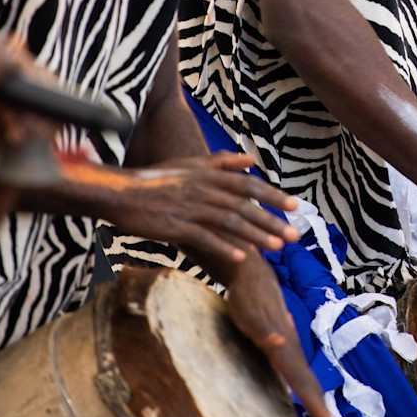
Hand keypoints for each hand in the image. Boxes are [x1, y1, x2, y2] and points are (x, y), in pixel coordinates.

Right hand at [91, 153, 299, 263]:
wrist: (121, 193)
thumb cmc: (156, 180)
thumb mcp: (190, 164)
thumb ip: (222, 162)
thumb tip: (251, 158)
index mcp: (209, 174)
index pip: (249, 184)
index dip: (273, 195)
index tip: (295, 206)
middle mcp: (204, 189)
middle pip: (245, 205)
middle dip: (272, 221)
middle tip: (295, 234)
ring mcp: (191, 208)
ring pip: (230, 222)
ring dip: (256, 235)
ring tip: (277, 247)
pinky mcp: (176, 226)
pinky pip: (205, 238)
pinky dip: (224, 247)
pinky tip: (242, 258)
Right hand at [222, 253, 343, 416]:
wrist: (250, 271)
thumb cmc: (261, 306)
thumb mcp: (270, 338)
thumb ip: (278, 352)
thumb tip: (284, 357)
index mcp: (290, 355)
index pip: (309, 390)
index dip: (322, 414)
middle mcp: (287, 347)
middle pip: (305, 382)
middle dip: (320, 410)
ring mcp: (272, 330)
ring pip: (288, 358)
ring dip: (298, 379)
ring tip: (312, 404)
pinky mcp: (254, 316)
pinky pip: (262, 327)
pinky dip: (269, 335)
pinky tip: (273, 341)